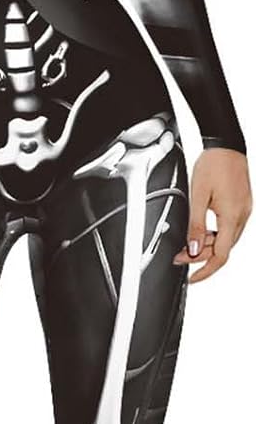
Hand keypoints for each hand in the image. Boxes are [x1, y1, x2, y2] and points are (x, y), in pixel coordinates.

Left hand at [172, 148, 252, 282]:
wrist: (226, 145)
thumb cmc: (213, 164)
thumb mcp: (198, 197)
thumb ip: (195, 226)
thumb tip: (192, 250)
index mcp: (231, 217)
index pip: (220, 256)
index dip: (205, 270)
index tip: (192, 277)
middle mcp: (241, 217)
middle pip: (222, 249)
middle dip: (200, 257)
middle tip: (179, 256)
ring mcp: (243, 212)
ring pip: (226, 240)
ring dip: (207, 245)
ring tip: (187, 242)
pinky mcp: (241, 206)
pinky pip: (229, 228)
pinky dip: (214, 234)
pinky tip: (202, 231)